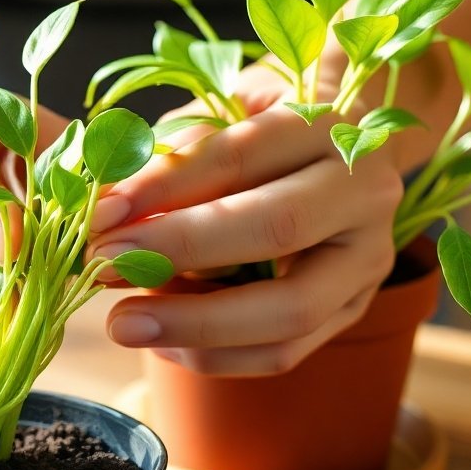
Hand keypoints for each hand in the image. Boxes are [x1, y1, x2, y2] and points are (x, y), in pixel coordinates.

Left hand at [88, 66, 404, 375]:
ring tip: (122, 323)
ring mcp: (368, 258)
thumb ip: (171, 155)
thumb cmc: (255, 126)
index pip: (240, 157)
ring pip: (289, 310)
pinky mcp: (354, 309)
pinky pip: (284, 352)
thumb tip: (110, 209)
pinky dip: (215, 355)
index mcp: (327, 125)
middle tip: (104, 266)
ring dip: (194, 325)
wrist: (330, 150)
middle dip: (179, 253)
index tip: (102, 212)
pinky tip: (162, 344)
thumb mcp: (214, 114)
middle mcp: (364, 192)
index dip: (165, 187)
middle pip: (277, 230)